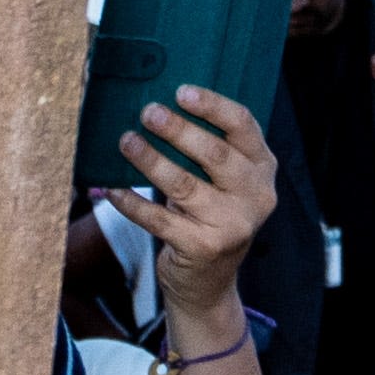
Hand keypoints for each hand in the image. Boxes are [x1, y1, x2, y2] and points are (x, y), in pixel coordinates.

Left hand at [114, 87, 276, 321]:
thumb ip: (211, 150)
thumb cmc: (209, 216)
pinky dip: (132, 203)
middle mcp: (255, 195)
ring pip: (184, 185)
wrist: (208, 283)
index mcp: (263, 168)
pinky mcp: (203, 248)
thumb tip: (161, 107)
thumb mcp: (225, 183)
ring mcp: (232, 224)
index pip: (244, 126)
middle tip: (147, 112)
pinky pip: (159, 219)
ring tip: (126, 142)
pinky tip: (112, 190)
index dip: (212, 105)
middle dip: (178, 130)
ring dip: (150, 160)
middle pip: (214, 154)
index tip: (180, 91)